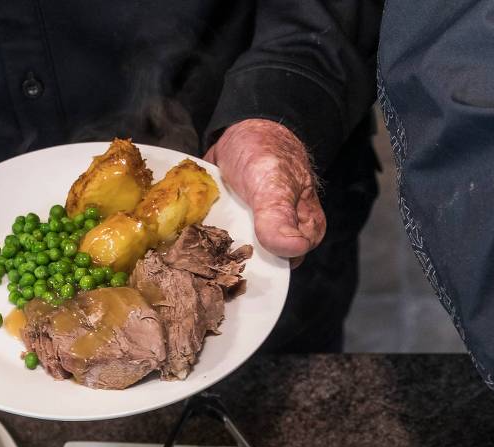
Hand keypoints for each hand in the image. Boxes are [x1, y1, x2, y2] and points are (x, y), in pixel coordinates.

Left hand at [205, 118, 324, 261]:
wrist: (241, 131)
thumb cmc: (266, 152)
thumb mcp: (274, 183)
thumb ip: (279, 216)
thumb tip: (292, 249)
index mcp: (304, 231)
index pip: (283, 266)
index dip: (258, 269)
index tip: (230, 263)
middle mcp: (281, 236)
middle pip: (256, 265)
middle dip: (231, 264)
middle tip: (204, 259)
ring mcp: (255, 231)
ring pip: (234, 255)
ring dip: (213, 254)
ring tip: (192, 250)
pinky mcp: (233, 226)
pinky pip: (218, 241)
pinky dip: (204, 240)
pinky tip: (188, 239)